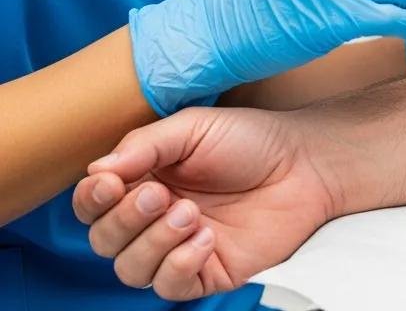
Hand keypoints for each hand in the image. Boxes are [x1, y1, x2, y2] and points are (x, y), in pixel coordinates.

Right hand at [73, 106, 329, 300]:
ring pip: (130, 269)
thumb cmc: (251, 139)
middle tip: (162, 195)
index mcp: (146, 178)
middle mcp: (154, 217)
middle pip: (104, 240)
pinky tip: (204, 238)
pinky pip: (168, 286)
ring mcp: (177, 247)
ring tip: (190, 213)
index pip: (95, 203)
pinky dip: (177, 265)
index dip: (93, 199)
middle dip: (125, 220)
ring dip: (152, 242)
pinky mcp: (205, 271)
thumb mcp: (194, 127)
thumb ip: (144, 146)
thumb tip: (95, 171)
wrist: (304, 162)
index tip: (111, 184)